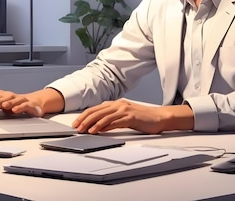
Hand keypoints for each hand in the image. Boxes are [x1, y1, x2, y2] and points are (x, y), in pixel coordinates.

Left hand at [72, 99, 193, 133]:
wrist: (158, 118)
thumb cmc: (141, 118)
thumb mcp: (124, 117)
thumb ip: (111, 120)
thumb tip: (98, 127)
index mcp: (115, 104)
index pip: (95, 109)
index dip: (84, 116)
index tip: (76, 123)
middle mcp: (118, 104)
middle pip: (96, 111)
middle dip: (84, 119)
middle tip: (76, 127)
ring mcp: (124, 110)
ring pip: (103, 115)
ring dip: (92, 123)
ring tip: (84, 130)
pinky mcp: (130, 117)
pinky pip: (114, 121)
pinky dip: (104, 125)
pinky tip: (98, 130)